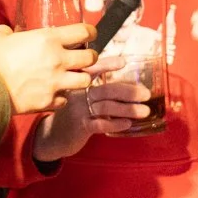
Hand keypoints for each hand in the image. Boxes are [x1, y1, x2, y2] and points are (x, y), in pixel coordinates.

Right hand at [0, 23, 96, 112]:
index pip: (83, 32)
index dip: (90, 32)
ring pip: (85, 81)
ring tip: (73, 77)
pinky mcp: (49, 102)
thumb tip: (10, 33)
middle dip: (90, 56)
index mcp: (48, 39)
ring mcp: (55, 83)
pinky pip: (65, 100)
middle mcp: (57, 60)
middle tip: (84, 56)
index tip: (90, 33)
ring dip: (81, 77)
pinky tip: (54, 93)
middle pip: (90, 58)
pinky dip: (62, 97)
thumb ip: (9, 32)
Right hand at [32, 56, 150, 161]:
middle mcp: (78, 94)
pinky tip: (127, 123)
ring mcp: (79, 111)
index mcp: (79, 83)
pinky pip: (100, 124)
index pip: (94, 69)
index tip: (124, 62)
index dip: (108, 64)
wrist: (52, 136)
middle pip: (106, 90)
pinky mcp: (80, 127)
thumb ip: (96, 90)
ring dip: (128, 109)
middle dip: (128, 91)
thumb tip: (126, 87)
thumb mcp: (79, 97)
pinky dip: (115, 123)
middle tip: (146, 94)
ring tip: (144, 111)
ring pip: (106, 107)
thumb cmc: (72, 113)